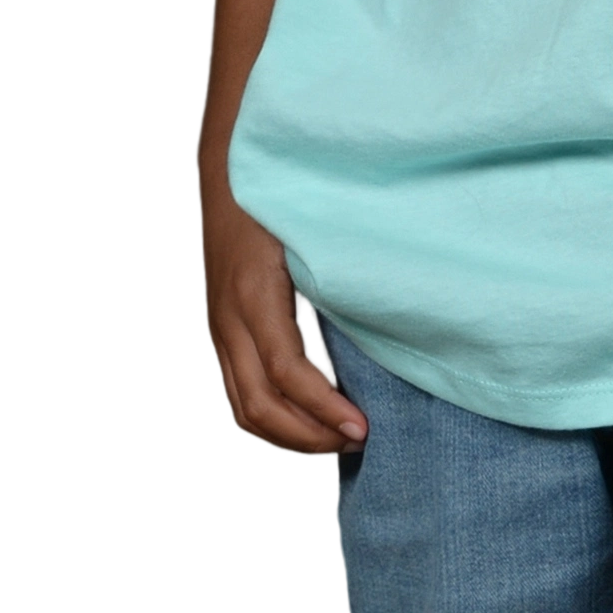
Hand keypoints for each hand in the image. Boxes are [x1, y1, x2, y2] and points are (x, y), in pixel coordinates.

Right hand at [201, 196, 366, 456]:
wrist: (233, 172)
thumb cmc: (285, 196)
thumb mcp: (313, 229)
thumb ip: (341, 273)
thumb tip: (391, 317)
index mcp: (254, 292)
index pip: (287, 371)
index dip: (324, 407)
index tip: (364, 427)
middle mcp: (229, 318)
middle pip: (262, 405)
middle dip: (312, 436)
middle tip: (360, 440)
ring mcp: (220, 330)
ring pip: (245, 410)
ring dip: (292, 437)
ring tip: (338, 440)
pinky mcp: (222, 336)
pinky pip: (239, 397)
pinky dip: (273, 422)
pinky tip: (310, 421)